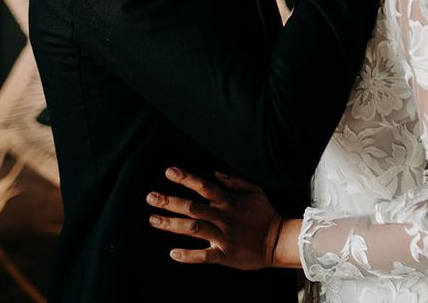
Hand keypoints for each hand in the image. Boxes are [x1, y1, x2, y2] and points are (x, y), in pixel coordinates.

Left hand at [147, 167, 282, 269]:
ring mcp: (224, 236)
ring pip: (194, 229)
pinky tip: (173, 253)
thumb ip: (234, 180)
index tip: (168, 172)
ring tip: (153, 220)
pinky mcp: (225, 255)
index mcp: (228, 201)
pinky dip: (189, 255)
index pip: (203, 186)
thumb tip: (215, 171)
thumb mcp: (254, 190)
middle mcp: (223, 216)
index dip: (186, 178)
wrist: (277, 240)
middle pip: (193, 207)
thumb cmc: (264, 213)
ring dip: (172, 224)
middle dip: (170, 201)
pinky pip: (205, 256)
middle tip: (150, 197)